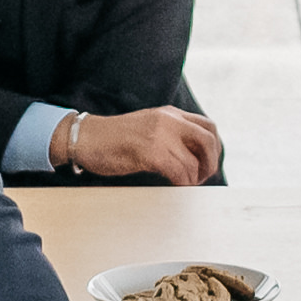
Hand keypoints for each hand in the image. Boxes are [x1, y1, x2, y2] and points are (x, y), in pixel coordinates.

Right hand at [60, 105, 224, 184]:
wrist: (86, 137)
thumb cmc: (114, 138)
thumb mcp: (148, 126)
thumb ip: (170, 133)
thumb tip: (193, 155)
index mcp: (170, 113)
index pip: (208, 126)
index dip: (215, 147)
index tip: (209, 163)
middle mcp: (169, 121)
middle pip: (208, 141)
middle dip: (211, 163)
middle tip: (204, 178)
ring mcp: (160, 135)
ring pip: (194, 161)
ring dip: (194, 178)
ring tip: (187, 185)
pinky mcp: (150, 152)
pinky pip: (179, 172)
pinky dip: (183, 183)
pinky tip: (176, 186)